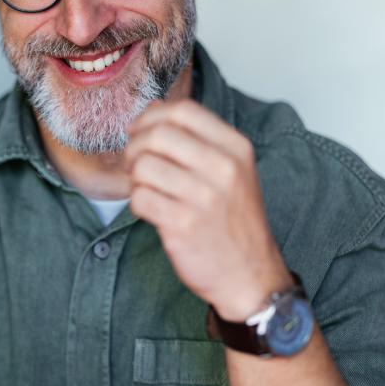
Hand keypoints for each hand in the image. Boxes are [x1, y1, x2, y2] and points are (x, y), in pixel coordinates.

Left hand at [124, 99, 292, 318]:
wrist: (250, 275)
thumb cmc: (235, 221)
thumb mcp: (234, 171)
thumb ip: (200, 140)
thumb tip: (154, 112)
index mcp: (236, 149)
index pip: (184, 110)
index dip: (152, 116)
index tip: (140, 130)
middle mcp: (223, 169)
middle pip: (158, 134)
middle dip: (135, 146)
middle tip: (135, 163)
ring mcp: (203, 197)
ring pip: (144, 166)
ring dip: (134, 177)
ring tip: (146, 189)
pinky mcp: (182, 225)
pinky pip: (140, 198)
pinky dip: (138, 203)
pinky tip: (152, 210)